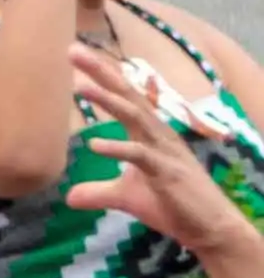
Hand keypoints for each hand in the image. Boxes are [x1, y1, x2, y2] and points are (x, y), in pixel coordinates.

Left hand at [74, 54, 263, 277]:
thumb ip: (98, 192)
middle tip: (73, 50)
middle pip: (128, 96)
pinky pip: (141, 156)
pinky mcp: (168, 173)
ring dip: (109, 101)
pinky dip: (119, 149)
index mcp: (149, 134)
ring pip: (136, 118)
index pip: (123, 98)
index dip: (101, 76)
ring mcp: (164, 152)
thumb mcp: (126, 198)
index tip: (75, 55)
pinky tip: (95, 145)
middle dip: (101, 73)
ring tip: (80, 87)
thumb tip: (69, 197)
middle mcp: (158, 135)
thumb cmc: (172, 205)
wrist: (207, 227)